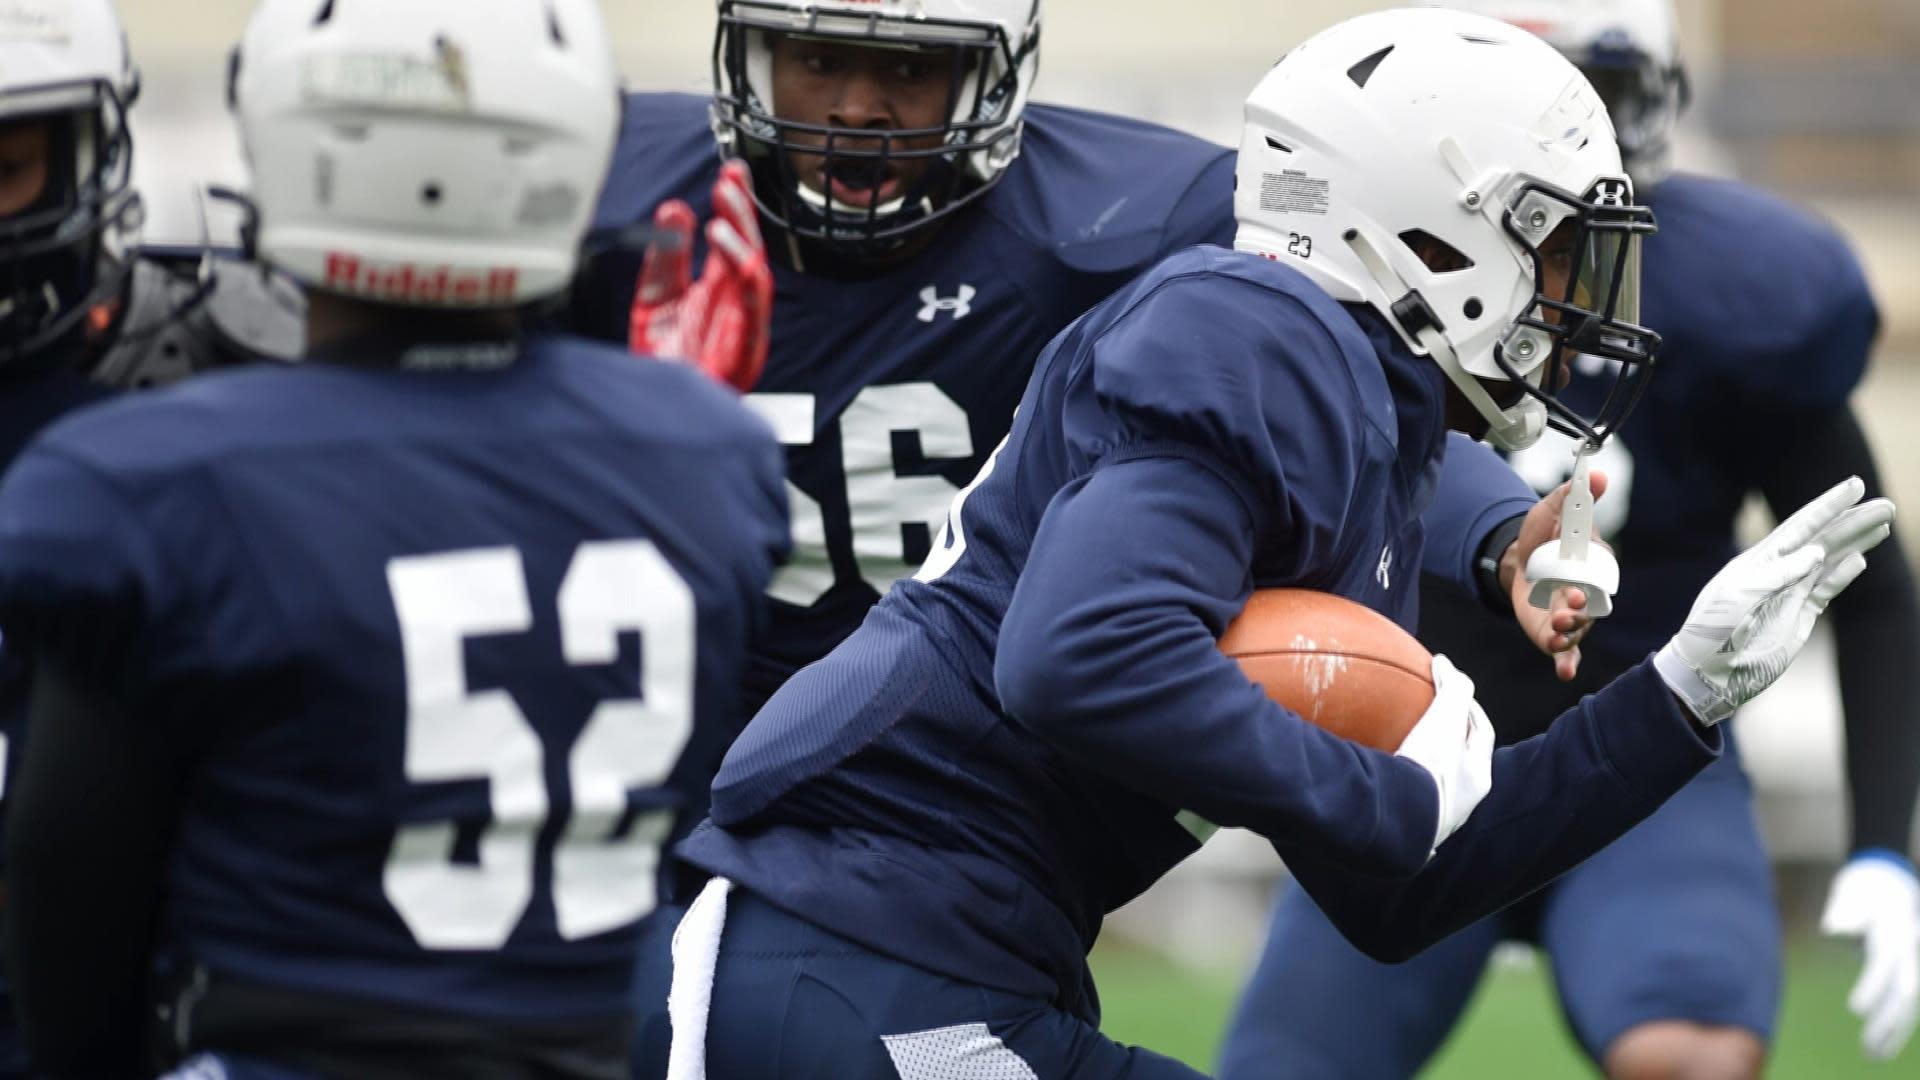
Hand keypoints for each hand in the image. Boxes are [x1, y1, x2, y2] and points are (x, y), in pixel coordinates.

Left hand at [629, 160, 771, 392]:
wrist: (653, 414)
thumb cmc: (660, 364)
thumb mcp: (654, 297)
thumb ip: (666, 257)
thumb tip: (674, 208)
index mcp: (719, 293)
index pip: (733, 240)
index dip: (735, 205)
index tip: (731, 170)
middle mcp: (735, 308)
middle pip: (749, 251)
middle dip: (742, 213)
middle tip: (729, 179)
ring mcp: (742, 330)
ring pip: (756, 275)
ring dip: (744, 238)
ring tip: (724, 206)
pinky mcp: (742, 354)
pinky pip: (754, 312)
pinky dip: (747, 280)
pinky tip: (731, 255)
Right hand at [1395, 655, 1493, 854]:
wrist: (1398, 824)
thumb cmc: (1427, 770)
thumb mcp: (1445, 720)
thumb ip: (1452, 688)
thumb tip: (1445, 661)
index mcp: (1476, 778)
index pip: (1481, 734)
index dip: (1471, 708)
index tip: (1453, 691)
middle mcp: (1459, 803)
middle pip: (1458, 762)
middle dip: (1446, 740)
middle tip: (1427, 717)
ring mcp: (1431, 821)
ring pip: (1430, 787)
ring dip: (1420, 767)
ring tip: (1398, 747)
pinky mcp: (1403, 833)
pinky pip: (1400, 804)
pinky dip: (1392, 789)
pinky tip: (1373, 779)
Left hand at [1503, 469, 1609, 681]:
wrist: (1520, 562)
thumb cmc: (1544, 537)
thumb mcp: (1552, 512)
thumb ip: (1572, 497)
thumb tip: (1595, 474)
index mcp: (1591, 568)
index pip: (1597, 579)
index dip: (1590, 587)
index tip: (1579, 591)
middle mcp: (1587, 596)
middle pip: (1589, 610)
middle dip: (1578, 614)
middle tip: (1566, 612)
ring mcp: (1571, 617)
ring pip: (1576, 632)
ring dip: (1568, 636)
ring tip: (1554, 634)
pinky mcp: (1555, 634)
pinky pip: (1566, 652)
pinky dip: (1568, 663)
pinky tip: (1566, 672)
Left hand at [1654, 476, 1893, 723]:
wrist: (1708, 671)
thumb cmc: (1712, 631)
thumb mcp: (1738, 597)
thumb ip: (1776, 574)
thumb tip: (1816, 551)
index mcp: (1759, 560)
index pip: (1800, 526)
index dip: (1828, 506)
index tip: (1855, 486)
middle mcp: (1778, 571)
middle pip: (1823, 539)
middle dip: (1853, 521)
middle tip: (1886, 505)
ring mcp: (1790, 592)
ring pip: (1830, 560)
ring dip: (1856, 542)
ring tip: (1883, 524)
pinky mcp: (1799, 615)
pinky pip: (1826, 589)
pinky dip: (1843, 574)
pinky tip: (1860, 559)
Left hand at [1821, 852, 1919, 1060]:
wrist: (1891, 878)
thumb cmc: (1866, 887)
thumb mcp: (1854, 890)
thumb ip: (1845, 911)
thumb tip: (1832, 931)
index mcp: (1894, 933)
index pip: (1884, 966)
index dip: (1872, 988)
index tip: (1855, 1010)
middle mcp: (1908, 952)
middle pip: (1903, 993)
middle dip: (1888, 1022)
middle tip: (1866, 1048)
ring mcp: (1912, 963)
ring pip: (1909, 1004)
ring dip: (1893, 1032)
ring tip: (1871, 1057)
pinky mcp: (1909, 972)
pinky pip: (1907, 1004)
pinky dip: (1897, 1027)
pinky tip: (1882, 1049)